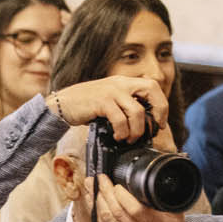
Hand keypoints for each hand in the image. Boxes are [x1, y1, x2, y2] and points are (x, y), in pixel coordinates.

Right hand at [50, 75, 167, 141]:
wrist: (61, 104)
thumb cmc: (85, 106)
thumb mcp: (108, 100)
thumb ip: (123, 105)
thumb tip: (142, 122)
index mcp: (123, 82)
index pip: (152, 86)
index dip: (161, 104)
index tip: (159, 122)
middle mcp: (120, 83)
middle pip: (151, 89)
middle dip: (159, 111)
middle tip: (154, 129)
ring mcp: (111, 92)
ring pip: (137, 111)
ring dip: (137, 130)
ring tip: (129, 139)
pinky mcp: (102, 102)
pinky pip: (120, 119)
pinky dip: (122, 131)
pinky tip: (117, 136)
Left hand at [92, 174, 185, 221]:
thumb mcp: (175, 216)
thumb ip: (164, 200)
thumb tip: (154, 182)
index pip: (135, 210)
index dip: (123, 196)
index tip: (117, 184)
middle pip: (117, 212)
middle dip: (106, 193)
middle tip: (101, 179)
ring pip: (108, 218)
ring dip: (98, 200)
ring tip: (92, 185)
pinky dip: (98, 211)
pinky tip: (94, 201)